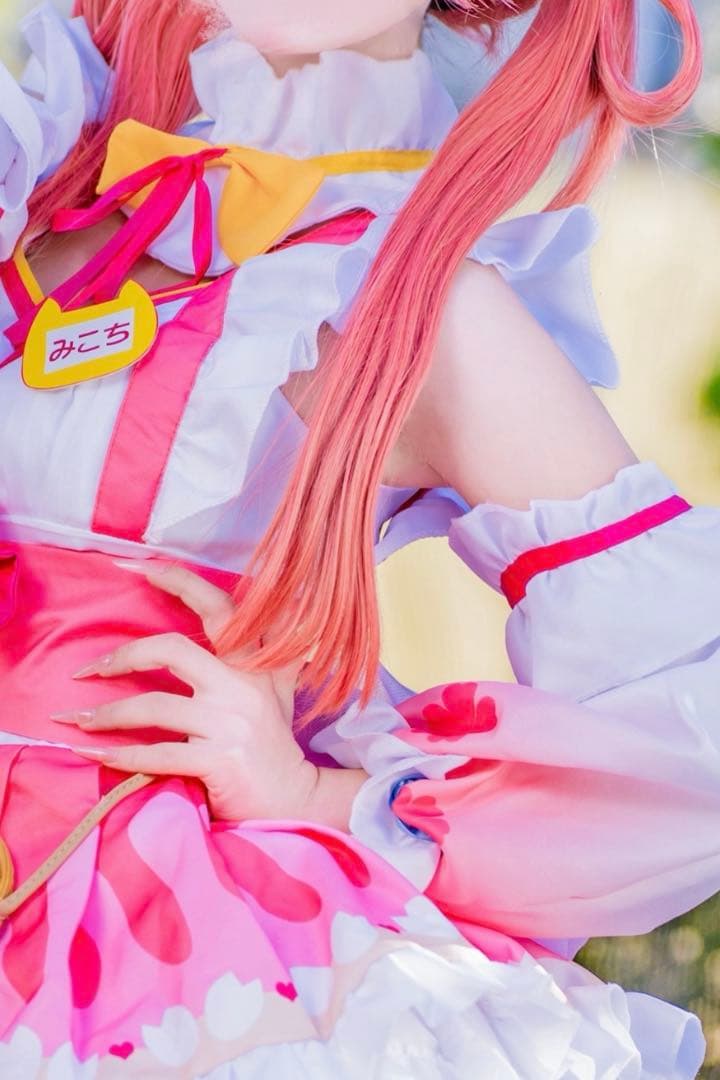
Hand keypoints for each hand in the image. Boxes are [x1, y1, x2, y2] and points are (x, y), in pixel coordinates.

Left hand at [51, 562, 320, 822]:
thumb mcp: (277, 687)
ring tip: (77, 720)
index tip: (136, 565)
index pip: (218, 608)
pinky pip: (156, 753)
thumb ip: (260, 653)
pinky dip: (119, 756)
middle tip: (89, 670)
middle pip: (171, 649)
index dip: (177, 581)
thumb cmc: (275, 742)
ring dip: (105, 714)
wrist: (294, 797)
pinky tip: (95, 756)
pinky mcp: (218, 760)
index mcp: (254, 662)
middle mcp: (243, 685)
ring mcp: (230, 723)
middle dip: (123, 656)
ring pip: (153, 705)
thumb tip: (256, 611)